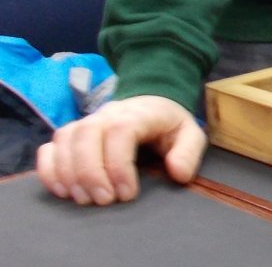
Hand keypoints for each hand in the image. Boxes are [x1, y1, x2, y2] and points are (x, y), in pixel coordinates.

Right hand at [36, 95, 206, 204]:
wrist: (153, 102)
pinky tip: (62, 190)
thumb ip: (188, 152)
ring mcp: (88, 120)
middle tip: (103, 201)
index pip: (121, 130)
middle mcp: (110, 112)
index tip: (127, 194)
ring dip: (69, 173)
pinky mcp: (73, 133)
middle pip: (87, 133)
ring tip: (84, 200)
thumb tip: (177, 172)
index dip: (119, 164)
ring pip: (66, 138)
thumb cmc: (169, 124)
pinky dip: (50, 169)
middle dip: (90, 172)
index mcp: (140, 112)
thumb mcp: (190, 133)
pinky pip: (51, 145)